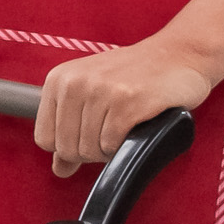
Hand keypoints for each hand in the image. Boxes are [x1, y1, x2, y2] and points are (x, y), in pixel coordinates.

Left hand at [35, 37, 216, 177]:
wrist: (179, 54)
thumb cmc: (134, 76)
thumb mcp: (92, 96)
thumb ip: (70, 132)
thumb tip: (60, 169)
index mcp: (58, 80)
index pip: (44, 140)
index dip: (68, 148)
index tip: (89, 136)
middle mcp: (74, 82)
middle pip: (67, 149)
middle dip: (91, 152)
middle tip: (112, 133)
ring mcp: (101, 91)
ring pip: (89, 150)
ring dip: (110, 150)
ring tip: (125, 127)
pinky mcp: (127, 102)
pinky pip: (111, 146)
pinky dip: (124, 147)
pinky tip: (135, 128)